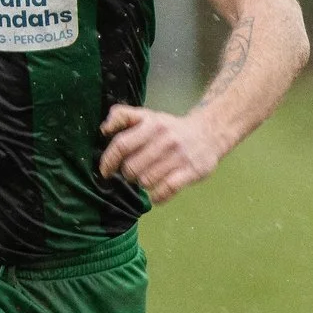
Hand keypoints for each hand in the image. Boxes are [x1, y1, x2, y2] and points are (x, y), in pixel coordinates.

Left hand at [97, 105, 224, 204]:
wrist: (209, 133)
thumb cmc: (170, 128)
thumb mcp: (148, 116)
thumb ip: (123, 116)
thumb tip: (104, 129)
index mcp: (151, 124)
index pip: (121, 145)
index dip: (108, 161)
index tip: (105, 172)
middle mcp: (164, 139)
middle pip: (131, 168)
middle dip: (128, 174)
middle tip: (134, 172)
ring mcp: (178, 156)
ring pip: (146, 181)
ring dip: (143, 184)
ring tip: (148, 178)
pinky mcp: (191, 172)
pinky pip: (165, 190)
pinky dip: (157, 197)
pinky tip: (157, 194)